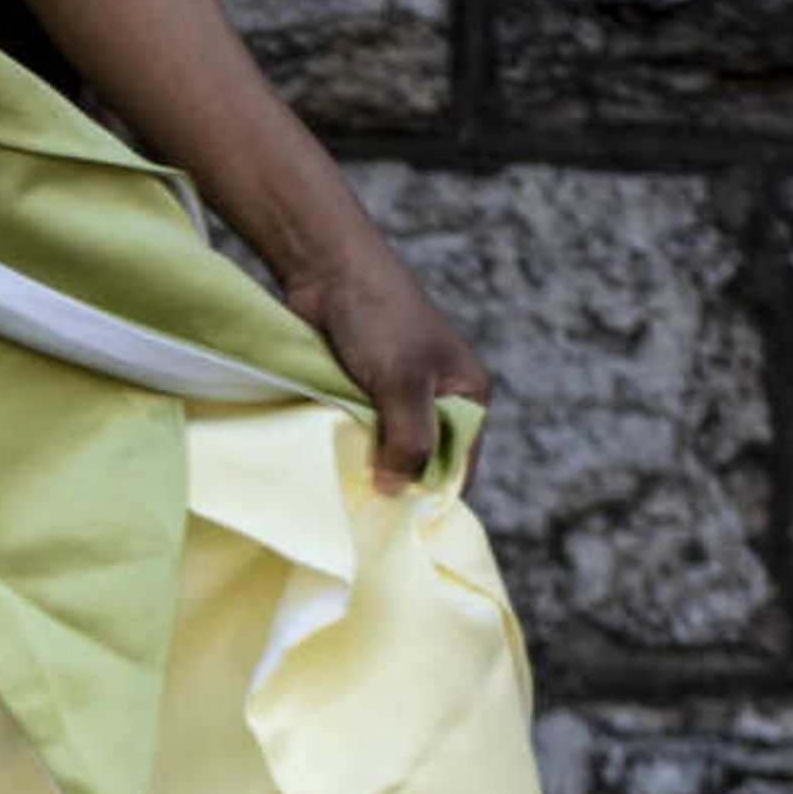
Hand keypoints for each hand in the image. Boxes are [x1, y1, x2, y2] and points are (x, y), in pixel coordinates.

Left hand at [281, 239, 494, 495]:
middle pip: (419, 463)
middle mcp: (437, 401)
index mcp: (467, 397)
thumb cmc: (379, 318)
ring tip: (340, 493)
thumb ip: (408, 440)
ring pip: (383, 452)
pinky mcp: (359, 395)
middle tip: (360, 512)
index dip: (430, 496)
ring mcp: (396, 400)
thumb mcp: (403, 384)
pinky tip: (325, 467)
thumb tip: (395, 492)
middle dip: (393, 484)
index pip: (457, 466)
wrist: (328, 271)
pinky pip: (356, 436)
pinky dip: (343, 449)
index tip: (394, 522)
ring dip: (363, 468)